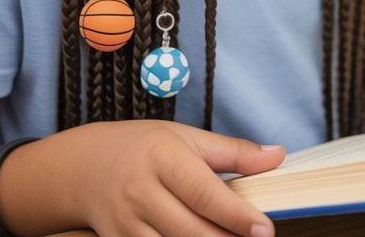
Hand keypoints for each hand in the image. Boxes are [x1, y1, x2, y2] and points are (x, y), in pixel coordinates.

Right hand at [76, 119, 284, 236]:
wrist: (86, 166)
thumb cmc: (144, 146)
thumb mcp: (187, 137)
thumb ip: (233, 152)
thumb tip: (278, 156)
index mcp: (162, 157)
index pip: (204, 192)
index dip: (237, 215)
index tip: (266, 230)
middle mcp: (142, 192)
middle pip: (193, 231)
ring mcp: (127, 225)